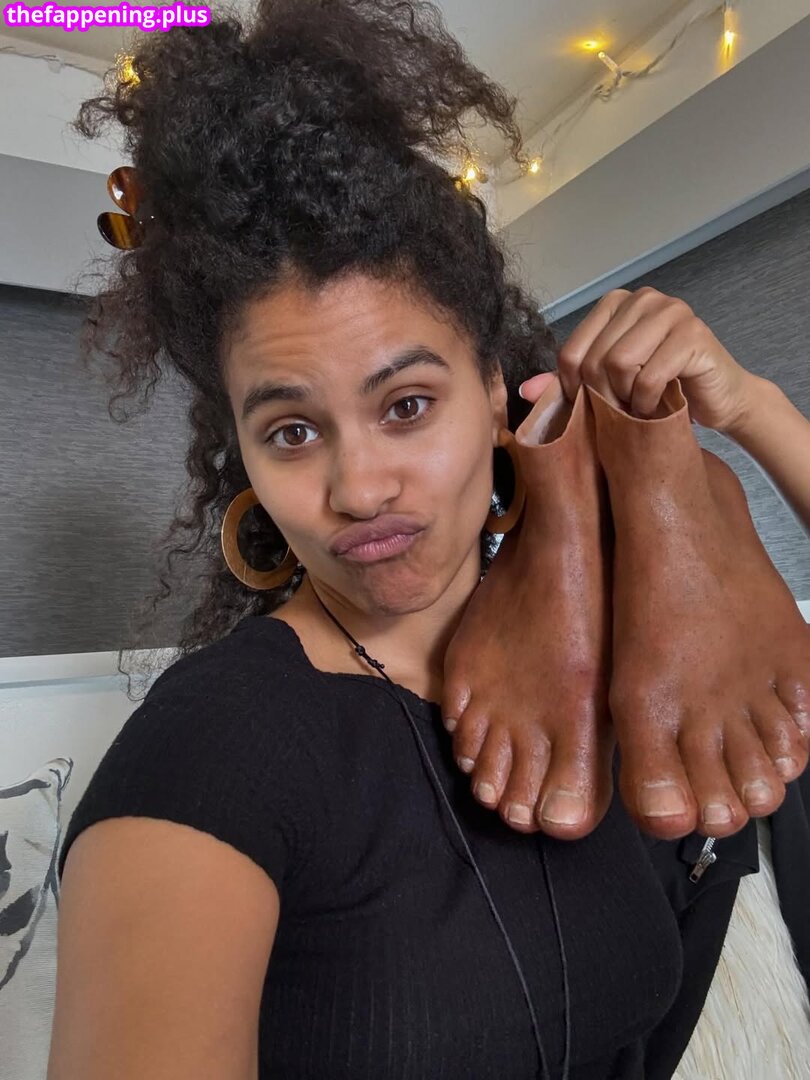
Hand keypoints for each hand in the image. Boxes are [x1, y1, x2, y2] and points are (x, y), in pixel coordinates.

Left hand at [519, 287, 753, 431]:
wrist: (718, 399)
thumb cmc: (660, 391)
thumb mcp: (608, 386)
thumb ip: (569, 384)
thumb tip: (525, 390)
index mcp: (616, 304)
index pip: (571, 351)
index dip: (574, 388)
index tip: (591, 407)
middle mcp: (643, 299)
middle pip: (594, 359)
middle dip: (602, 397)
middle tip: (619, 413)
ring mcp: (671, 311)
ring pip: (619, 363)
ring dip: (625, 399)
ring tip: (637, 409)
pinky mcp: (694, 334)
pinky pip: (650, 376)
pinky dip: (648, 402)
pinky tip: (656, 408)